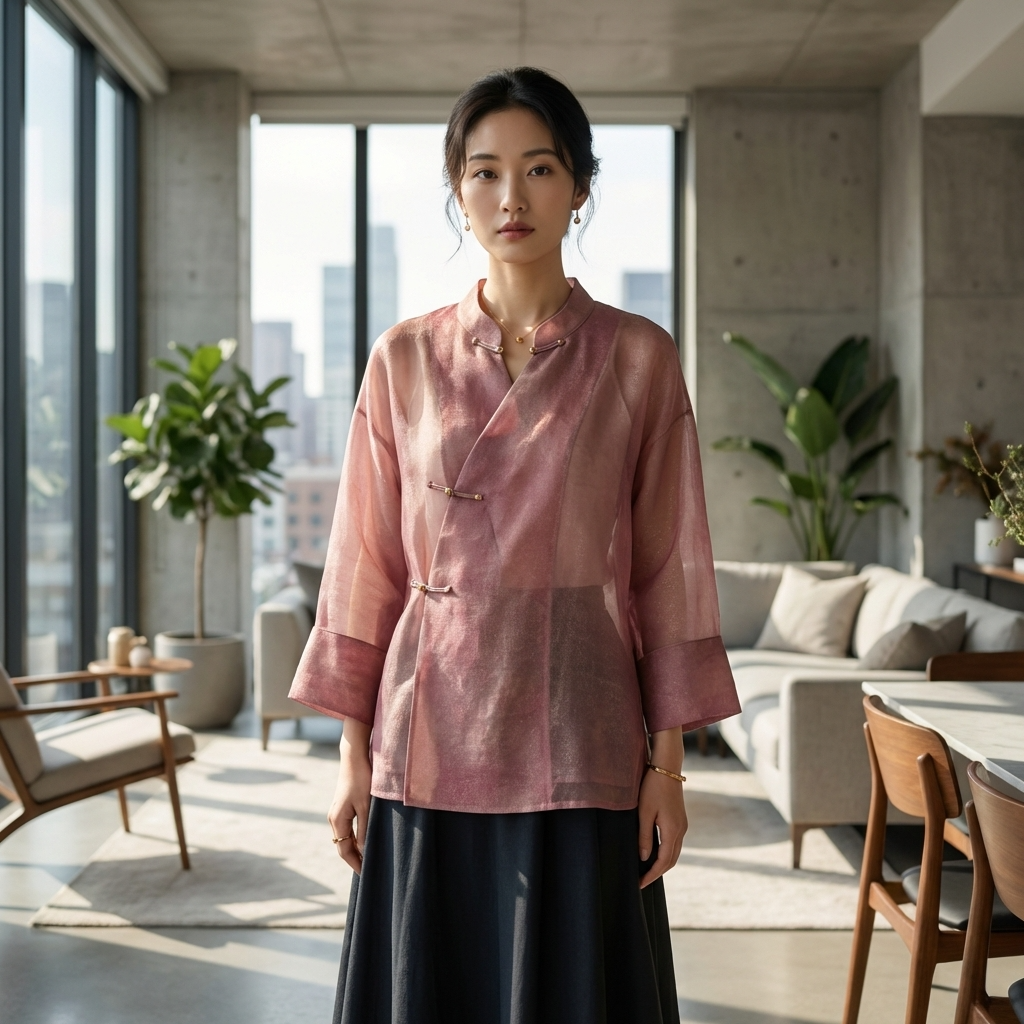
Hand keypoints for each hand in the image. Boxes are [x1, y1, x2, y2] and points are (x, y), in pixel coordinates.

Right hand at [328, 718, 371, 873]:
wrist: (354, 757)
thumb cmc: (361, 780)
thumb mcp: (366, 807)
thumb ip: (365, 830)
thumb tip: (363, 851)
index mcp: (337, 821)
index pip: (344, 850)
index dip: (355, 863)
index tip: (366, 874)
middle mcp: (333, 818)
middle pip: (342, 845)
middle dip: (355, 858)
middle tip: (370, 869)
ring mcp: (336, 812)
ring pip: (344, 837)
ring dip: (355, 848)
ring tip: (369, 857)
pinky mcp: (342, 806)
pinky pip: (346, 828)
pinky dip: (355, 837)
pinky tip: (365, 839)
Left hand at [639, 728, 687, 888]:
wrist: (667, 768)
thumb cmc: (652, 788)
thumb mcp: (644, 813)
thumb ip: (644, 836)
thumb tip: (644, 858)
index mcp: (673, 831)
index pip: (663, 862)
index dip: (652, 874)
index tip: (640, 884)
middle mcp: (681, 830)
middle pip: (671, 860)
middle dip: (657, 873)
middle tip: (642, 881)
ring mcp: (683, 825)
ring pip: (674, 852)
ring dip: (662, 864)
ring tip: (647, 871)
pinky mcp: (680, 819)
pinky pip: (675, 843)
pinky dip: (666, 853)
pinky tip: (655, 853)